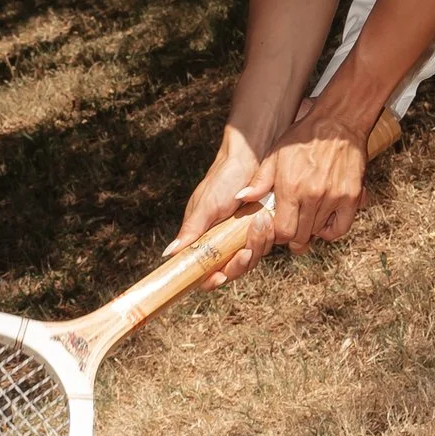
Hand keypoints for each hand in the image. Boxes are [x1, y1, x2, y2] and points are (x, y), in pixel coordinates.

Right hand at [173, 127, 273, 277]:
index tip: (218, 278)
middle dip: (239, 263)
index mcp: (205, 238)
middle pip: (232, 269)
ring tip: (259, 223)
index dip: (212, 279)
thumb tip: (168, 254)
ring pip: (251, 258)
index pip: (206, 271)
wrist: (251, 156)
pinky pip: (266, 243)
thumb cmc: (223, 178)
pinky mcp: (261, 227)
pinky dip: (267, 235)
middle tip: (245, 250)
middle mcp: (223, 240)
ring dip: (256, 244)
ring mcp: (243, 234)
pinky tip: (266, 220)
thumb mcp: (206, 206)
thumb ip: (190, 231)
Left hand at [259, 118, 366, 251]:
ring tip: (306, 218)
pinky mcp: (351, 196)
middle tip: (291, 226)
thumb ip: (259, 180)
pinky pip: (340, 227)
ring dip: (310, 230)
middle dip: (293, 236)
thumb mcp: (275, 155)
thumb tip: (240, 198)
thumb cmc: (303, 137)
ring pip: (318, 231)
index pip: (283, 231)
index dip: (278, 235)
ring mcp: (333, 197)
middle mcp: (312, 195)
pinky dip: (331, 229)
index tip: (278, 227)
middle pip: (300, 236)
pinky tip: (324, 220)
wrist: (338, 122)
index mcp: (290, 187)